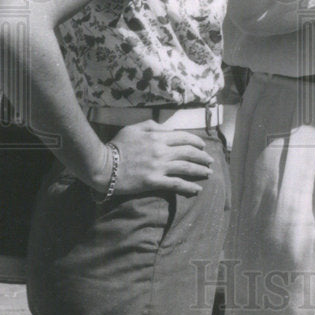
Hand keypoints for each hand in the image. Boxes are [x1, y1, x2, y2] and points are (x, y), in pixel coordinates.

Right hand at [93, 120, 214, 197]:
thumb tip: (166, 129)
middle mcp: (161, 151)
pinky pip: (176, 184)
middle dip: (202, 156)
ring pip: (186, 167)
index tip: (202, 146)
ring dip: (200, 170)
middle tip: (210, 160)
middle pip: (189, 152)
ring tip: (208, 173)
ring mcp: (158, 167)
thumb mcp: (133, 128)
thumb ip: (152, 126)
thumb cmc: (117, 146)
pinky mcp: (154, 182)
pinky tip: (197, 189)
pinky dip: (189, 187)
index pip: (183, 137)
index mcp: (157, 136)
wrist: (103, 165)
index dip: (196, 142)